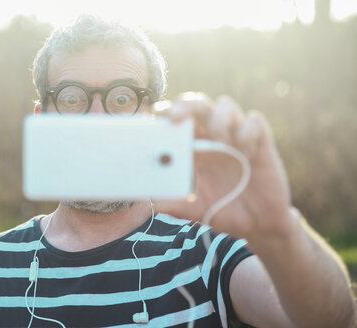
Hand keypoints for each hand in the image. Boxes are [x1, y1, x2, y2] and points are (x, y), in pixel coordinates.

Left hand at [153, 92, 292, 241]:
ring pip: (225, 106)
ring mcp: (236, 137)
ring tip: (220, 145)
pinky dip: (248, 132)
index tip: (154, 117)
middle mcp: (212, 137)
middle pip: (197, 104)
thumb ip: (169, 203)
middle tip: (175, 118)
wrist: (256, 226)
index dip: (166, 112)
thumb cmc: (220, 210)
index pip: (176, 118)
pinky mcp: (261, 143)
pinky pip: (255, 122)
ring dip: (219, 120)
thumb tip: (142, 204)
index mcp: (192, 147)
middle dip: (185, 105)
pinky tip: (247, 153)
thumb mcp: (190, 209)